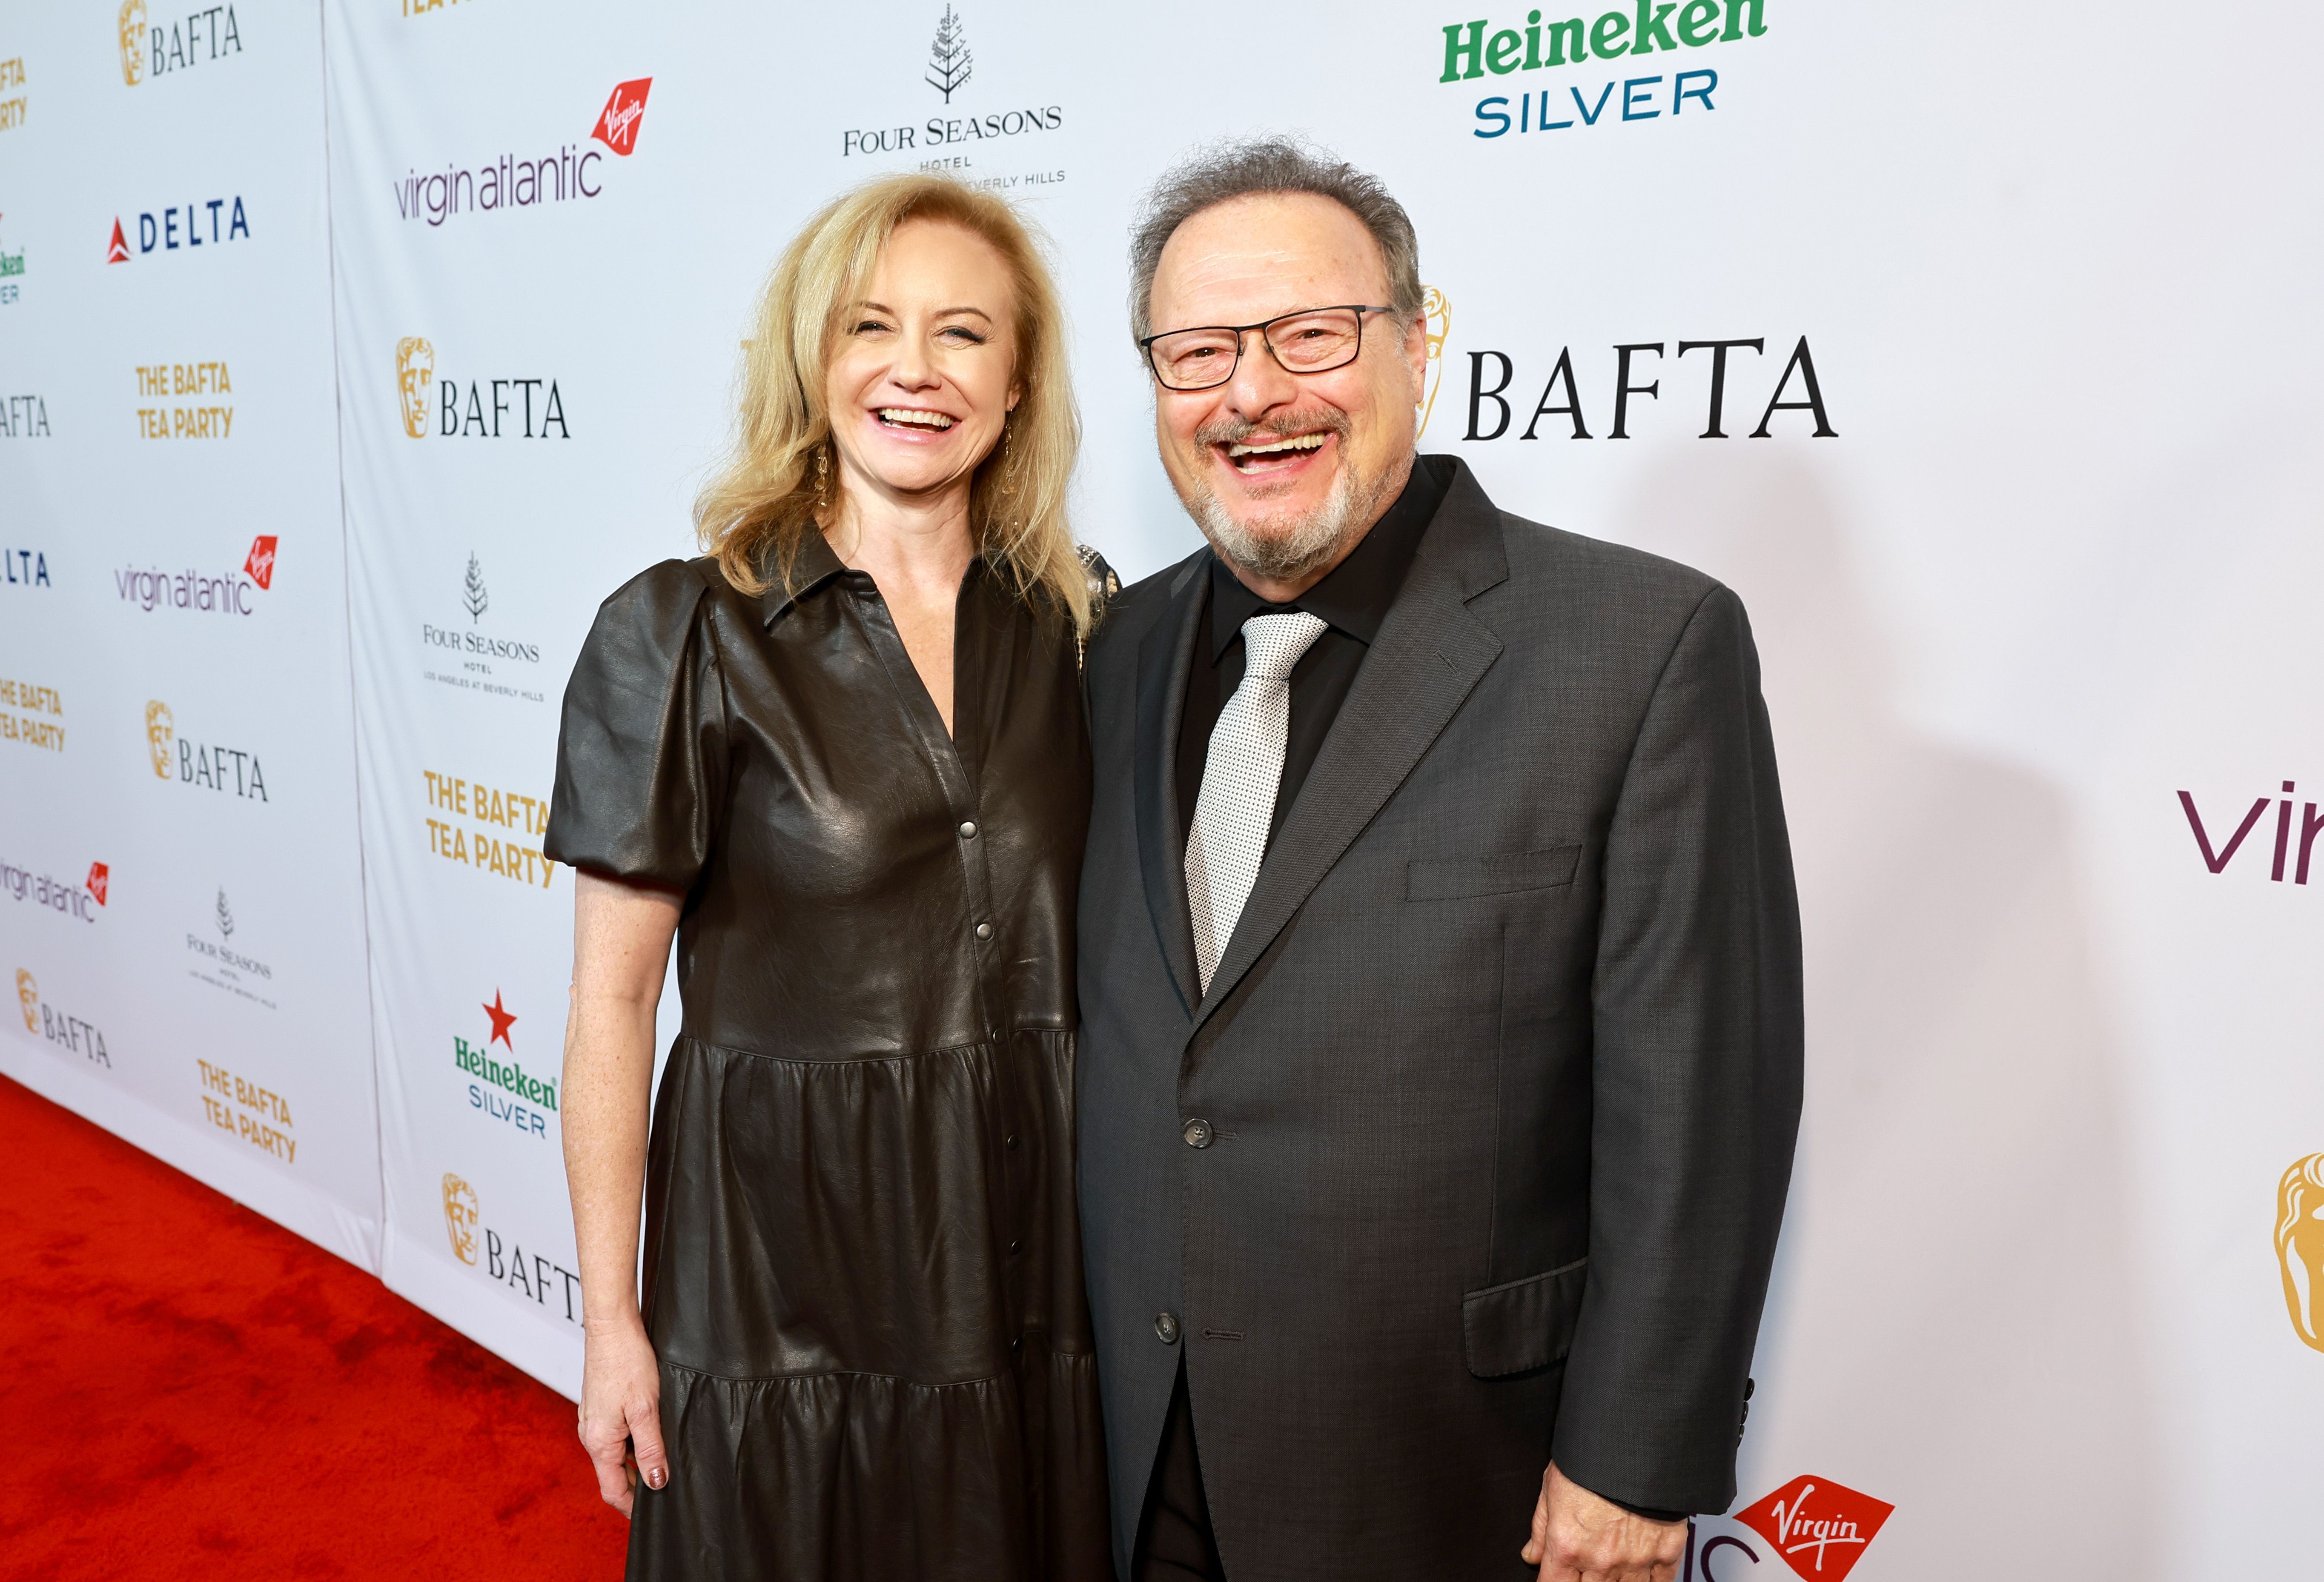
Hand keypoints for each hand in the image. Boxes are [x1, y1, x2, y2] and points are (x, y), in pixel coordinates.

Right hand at [578, 1315, 667, 1517]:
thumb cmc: (626, 1362)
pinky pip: (615, 1436)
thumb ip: (651, 1448)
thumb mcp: (646, 1409)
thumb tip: (657, 1483)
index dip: (633, 1507)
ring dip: (637, 1462)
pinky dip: (632, 1443)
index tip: (653, 1514)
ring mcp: (593, 1421)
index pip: (613, 1490)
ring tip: (663, 1461)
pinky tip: (651, 1433)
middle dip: (638, 1485)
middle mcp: (591, 1435)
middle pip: (614, 1474)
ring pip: (616, 1454)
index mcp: (599, 1442)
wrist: (611, 1328)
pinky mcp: (599, 1408)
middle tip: (666, 1488)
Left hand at [1522, 1462, 1687, 1581]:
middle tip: (1586, 1563)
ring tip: (1609, 1564)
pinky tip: (1639, 1571)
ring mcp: (1635, 1561)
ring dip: (1614, 1581)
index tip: (1555, 1573)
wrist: (1636, 1440)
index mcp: (1568, 1545)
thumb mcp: (1552, 1486)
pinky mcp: (1666, 1553)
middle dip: (1583, 1581)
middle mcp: (1601, 1560)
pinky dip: (1648, 1581)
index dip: (1552, 1580)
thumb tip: (1532, 1554)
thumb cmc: (1591, 1458)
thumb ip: (1540, 1527)